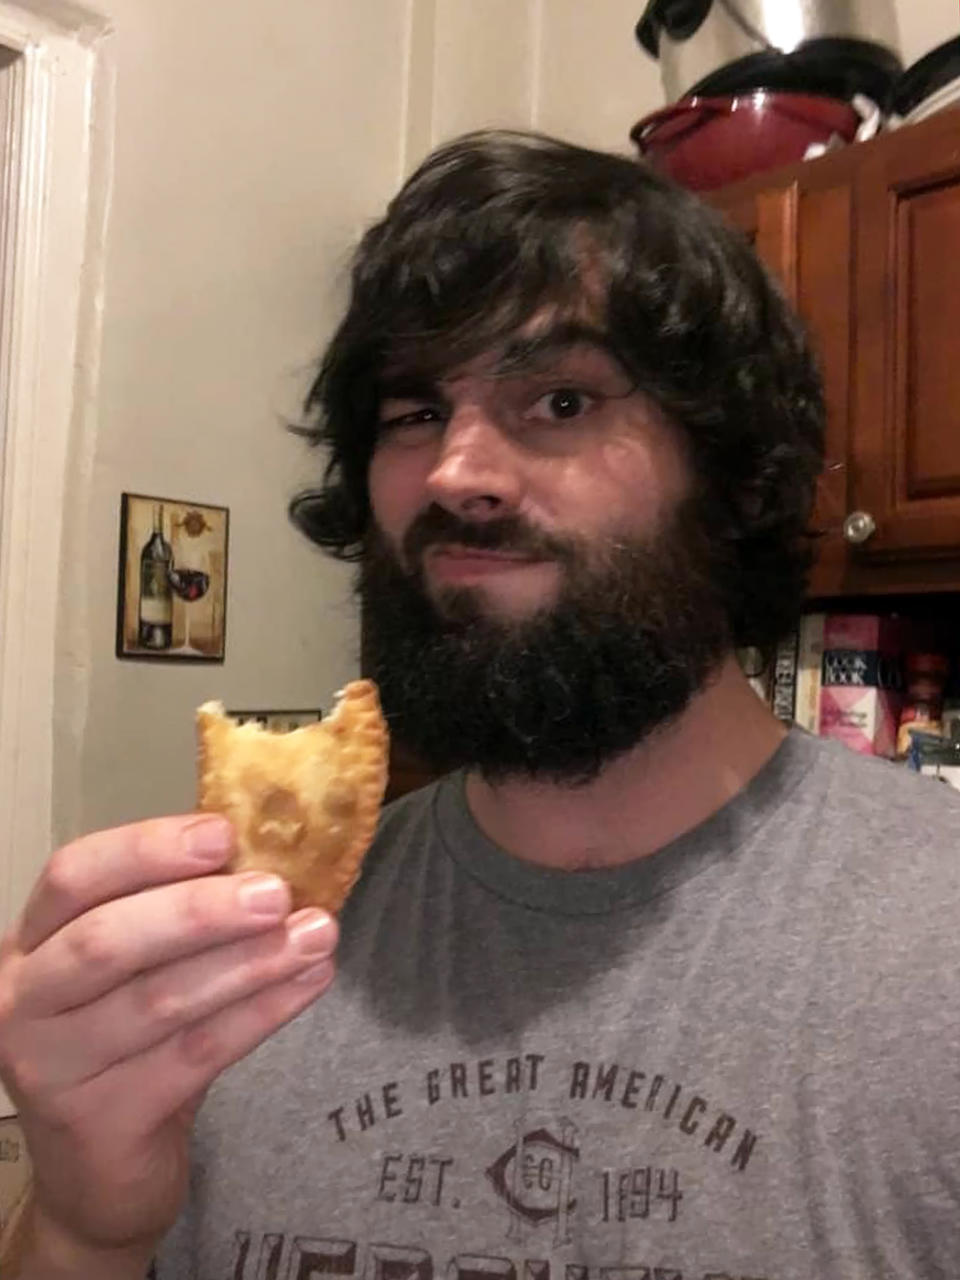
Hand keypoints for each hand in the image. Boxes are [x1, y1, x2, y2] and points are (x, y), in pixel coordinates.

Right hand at [0, 814, 336, 1263]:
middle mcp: (23, 1000)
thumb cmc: (127, 1046)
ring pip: (159, 1001)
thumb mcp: (135, 970)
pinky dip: (260, 1013)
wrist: (98, 1174)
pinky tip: (309, 983)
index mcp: (32, 941)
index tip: (224, 832)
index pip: (74, 875)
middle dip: (199, 910)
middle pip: (107, 940)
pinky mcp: (98, 1122)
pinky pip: (194, 1055)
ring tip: (318, 933)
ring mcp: (51, 1066)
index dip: (148, 849)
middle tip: (278, 891)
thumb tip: (272, 847)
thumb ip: (177, 912)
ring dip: (249, 961)